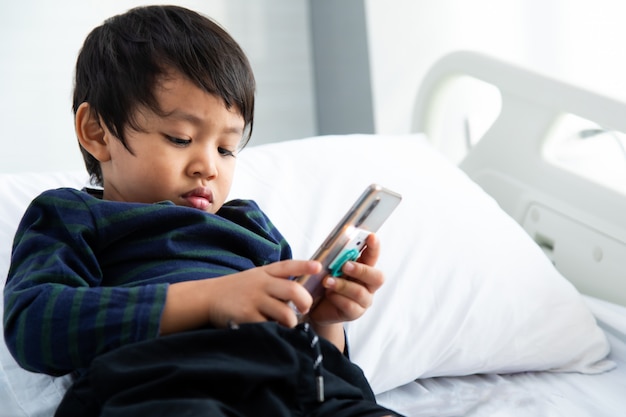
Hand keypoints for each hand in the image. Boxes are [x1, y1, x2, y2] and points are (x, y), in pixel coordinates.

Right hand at [160, 260, 319, 333]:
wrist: (208, 297)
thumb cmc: (238, 290)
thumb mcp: (256, 277)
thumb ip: (276, 280)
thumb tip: (302, 292)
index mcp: (265, 272)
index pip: (288, 266)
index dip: (305, 266)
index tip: (318, 268)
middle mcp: (261, 284)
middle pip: (293, 291)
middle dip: (305, 302)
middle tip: (304, 309)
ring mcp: (254, 300)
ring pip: (285, 313)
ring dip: (291, 322)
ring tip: (287, 324)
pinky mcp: (246, 316)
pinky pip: (269, 327)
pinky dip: (275, 331)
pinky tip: (272, 331)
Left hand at [308, 233, 383, 325]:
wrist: (316, 307)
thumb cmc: (325, 283)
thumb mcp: (330, 269)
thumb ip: (335, 260)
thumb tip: (334, 247)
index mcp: (364, 269)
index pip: (373, 256)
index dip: (374, 246)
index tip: (371, 237)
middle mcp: (368, 285)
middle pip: (377, 277)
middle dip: (361, 270)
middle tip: (345, 265)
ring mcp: (364, 301)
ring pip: (360, 292)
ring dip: (342, 285)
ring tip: (327, 281)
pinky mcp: (354, 313)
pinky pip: (350, 306)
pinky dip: (337, 298)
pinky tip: (329, 294)